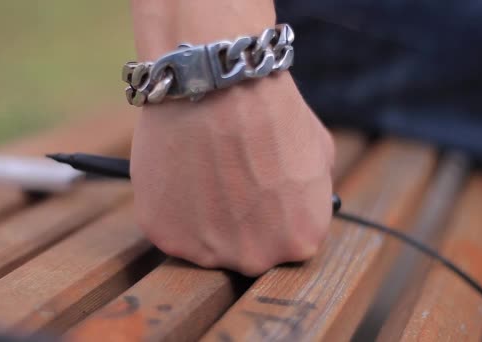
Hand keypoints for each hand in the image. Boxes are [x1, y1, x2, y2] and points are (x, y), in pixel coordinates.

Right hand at [130, 72, 334, 275]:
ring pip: (205, 242)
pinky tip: (180, 170)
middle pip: (247, 250)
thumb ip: (312, 191)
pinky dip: (172, 206)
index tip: (262, 189)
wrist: (214, 84)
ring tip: (202, 170)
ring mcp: (206, 252)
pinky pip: (169, 227)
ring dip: (204, 216)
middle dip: (241, 221)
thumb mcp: (318, 151)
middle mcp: (255, 258)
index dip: (275, 212)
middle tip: (230, 180)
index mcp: (299, 240)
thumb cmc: (268, 110)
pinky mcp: (163, 235)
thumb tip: (298, 200)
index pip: (289, 242)